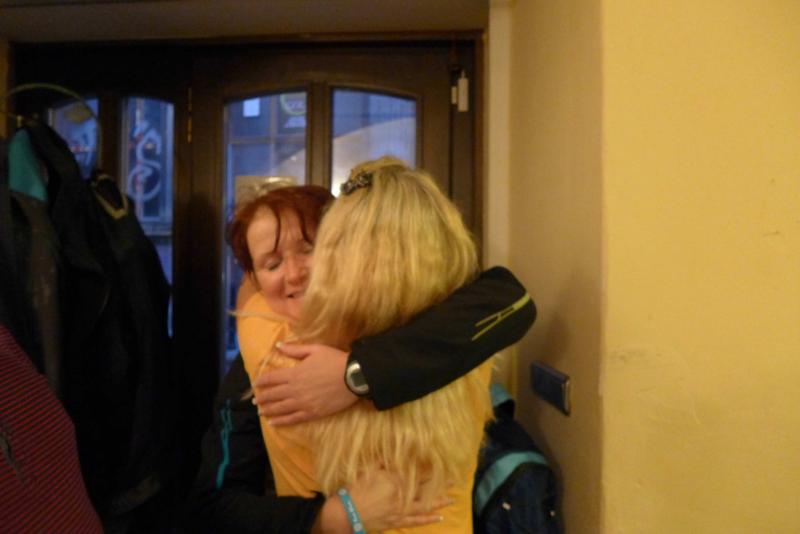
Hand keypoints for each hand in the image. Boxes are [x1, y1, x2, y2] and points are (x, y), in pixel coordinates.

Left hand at [252, 343, 358, 425]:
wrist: (354, 377)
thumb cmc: (335, 360)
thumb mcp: (315, 349)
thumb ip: (295, 349)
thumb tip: (279, 346)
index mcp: (295, 373)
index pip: (272, 378)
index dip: (262, 380)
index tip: (255, 383)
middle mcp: (295, 389)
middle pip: (273, 394)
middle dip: (262, 397)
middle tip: (255, 400)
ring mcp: (303, 403)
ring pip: (280, 408)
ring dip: (268, 410)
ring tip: (260, 412)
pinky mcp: (312, 413)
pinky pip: (293, 419)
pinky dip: (281, 421)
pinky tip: (273, 423)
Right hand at [313, 470, 450, 532]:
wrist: (346, 514)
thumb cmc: (355, 490)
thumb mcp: (368, 470)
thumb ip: (383, 462)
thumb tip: (395, 454)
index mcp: (395, 479)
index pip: (417, 472)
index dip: (431, 469)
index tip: (442, 463)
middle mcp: (402, 494)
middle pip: (425, 487)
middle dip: (440, 483)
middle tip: (455, 479)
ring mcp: (402, 509)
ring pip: (425, 505)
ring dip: (440, 501)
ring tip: (452, 498)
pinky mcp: (398, 521)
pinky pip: (417, 521)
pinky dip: (429, 520)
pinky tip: (439, 517)